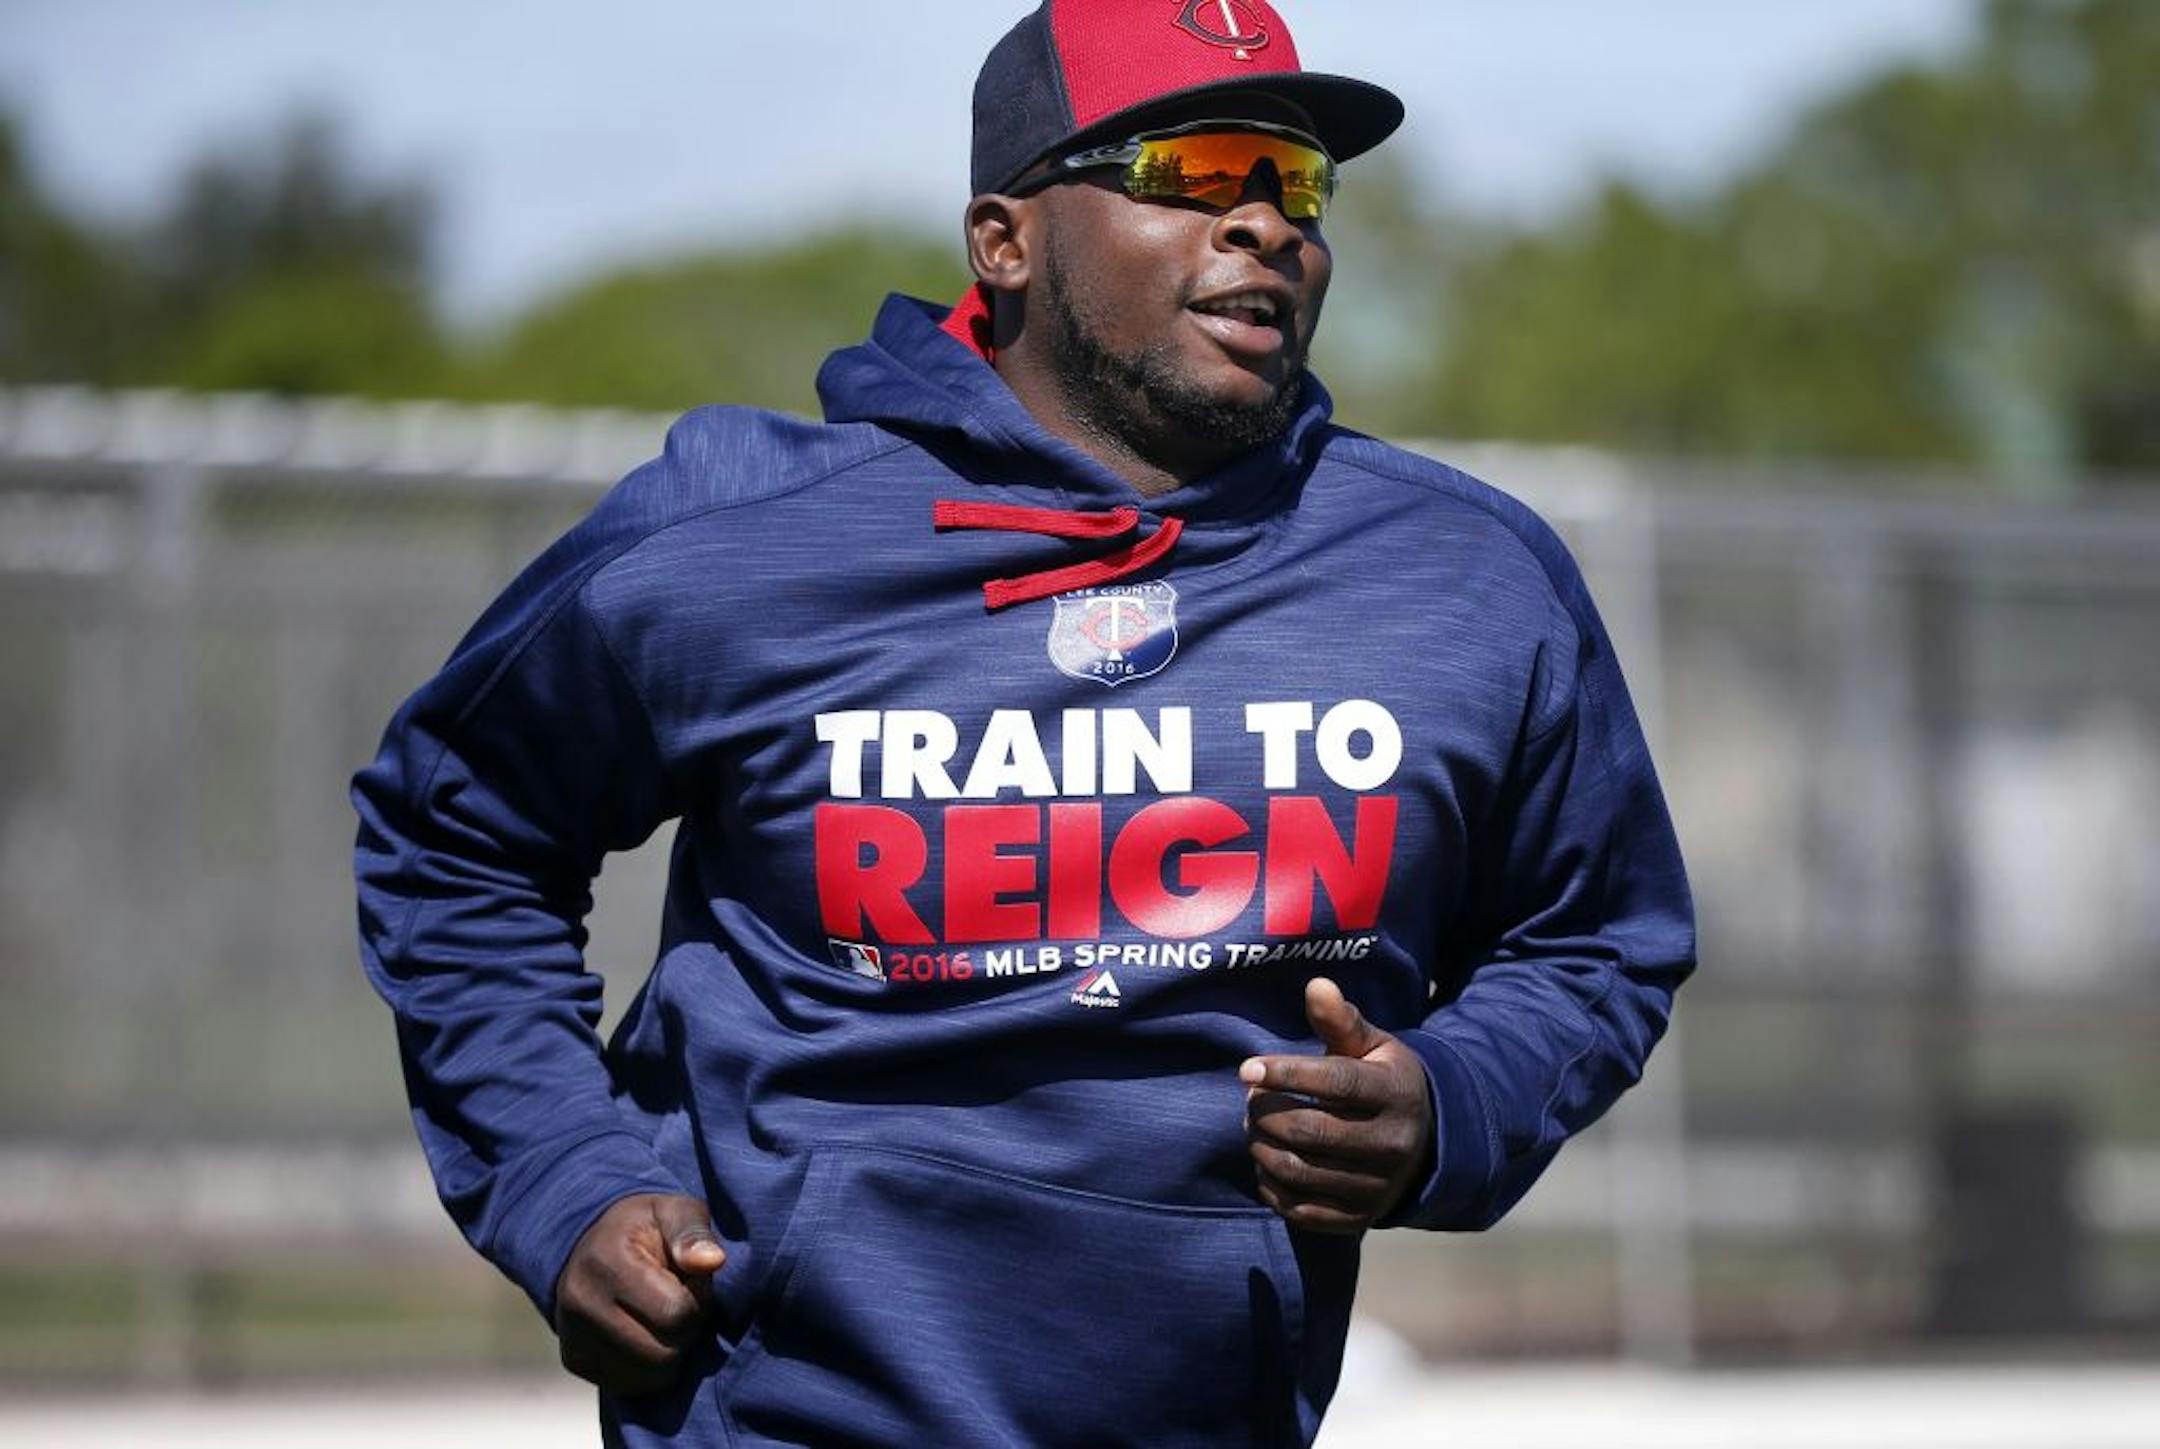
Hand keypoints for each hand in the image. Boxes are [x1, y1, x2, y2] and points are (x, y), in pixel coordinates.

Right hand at [553, 1193, 726, 1395]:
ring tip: (664, 1319)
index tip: (692, 1282)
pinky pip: (630, 1385)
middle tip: (681, 1304)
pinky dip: (649, 1367)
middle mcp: (581, 1302)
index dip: (698, 1301)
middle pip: (663, 1352)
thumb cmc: (644, 1227)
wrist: (589, 1243)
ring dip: (670, 1352)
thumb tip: (712, 1261)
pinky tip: (646, 1334)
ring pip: (649, 1375)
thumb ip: (693, 1233)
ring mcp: (573, 1336)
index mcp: (606, 1261)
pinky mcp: (574, 1359)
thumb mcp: (672, 1212)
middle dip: (685, 1331)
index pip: (675, 1312)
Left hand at [1241, 978, 1434, 1233]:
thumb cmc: (1381, 1081)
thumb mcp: (1371, 1046)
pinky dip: (1271, 1185)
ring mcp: (1377, 1186)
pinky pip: (1299, 1209)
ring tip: (1254, 1127)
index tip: (1247, 1068)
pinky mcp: (1359, 1218)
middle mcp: (1392, 1143)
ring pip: (1298, 1171)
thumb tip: (1317, 984)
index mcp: (1395, 1093)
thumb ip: (1340, 1019)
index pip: (1336, 1083)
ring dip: (1261, 1147)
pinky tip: (1266, 1160)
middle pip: (1308, 1131)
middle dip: (1264, 1114)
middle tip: (1250, 1100)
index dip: (1286, 1074)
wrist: (1422, 1143)